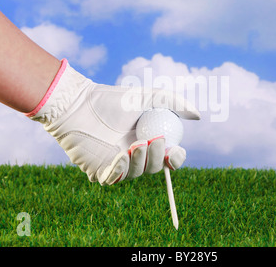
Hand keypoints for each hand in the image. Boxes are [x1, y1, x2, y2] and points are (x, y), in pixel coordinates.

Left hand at [27, 59, 199, 184]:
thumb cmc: (112, 100)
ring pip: (137, 174)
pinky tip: (122, 154)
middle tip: (156, 140)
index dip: (175, 159)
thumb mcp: (148, 97)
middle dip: (159, 158)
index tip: (176, 150)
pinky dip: (121, 169)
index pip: (167, 158)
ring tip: (136, 143)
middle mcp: (133, 155)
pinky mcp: (99, 172)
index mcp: (147, 141)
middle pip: (154, 168)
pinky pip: (115, 178)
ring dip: (141, 161)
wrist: (78, 104)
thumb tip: (198, 116)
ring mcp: (117, 164)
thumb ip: (174, 103)